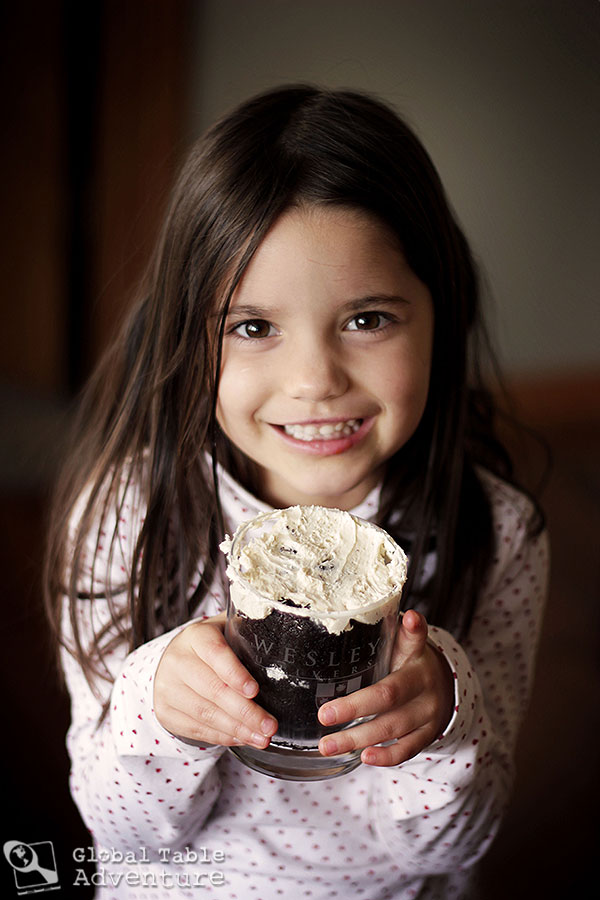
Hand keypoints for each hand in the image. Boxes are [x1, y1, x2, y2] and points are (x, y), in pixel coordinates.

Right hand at [154, 613, 277, 748]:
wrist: (171, 662)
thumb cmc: (209, 647)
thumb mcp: (224, 631)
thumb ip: (247, 632)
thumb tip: (283, 637)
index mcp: (196, 636)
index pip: (215, 653)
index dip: (235, 673)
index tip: (254, 690)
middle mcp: (177, 660)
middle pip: (213, 689)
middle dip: (246, 712)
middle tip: (270, 725)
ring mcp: (168, 688)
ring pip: (205, 713)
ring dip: (237, 729)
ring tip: (262, 738)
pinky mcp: (165, 711)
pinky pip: (196, 728)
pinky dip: (222, 736)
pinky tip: (242, 738)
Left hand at [317, 610, 454, 766]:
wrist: (444, 690)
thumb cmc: (410, 664)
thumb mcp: (405, 644)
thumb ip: (393, 630)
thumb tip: (367, 607)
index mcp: (416, 656)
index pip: (414, 640)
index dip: (413, 629)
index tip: (411, 618)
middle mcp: (424, 684)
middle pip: (388, 695)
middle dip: (354, 707)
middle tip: (323, 715)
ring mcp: (427, 712)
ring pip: (392, 727)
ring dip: (357, 738)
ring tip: (326, 745)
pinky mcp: (427, 735)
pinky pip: (407, 750)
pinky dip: (385, 756)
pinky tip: (362, 757)